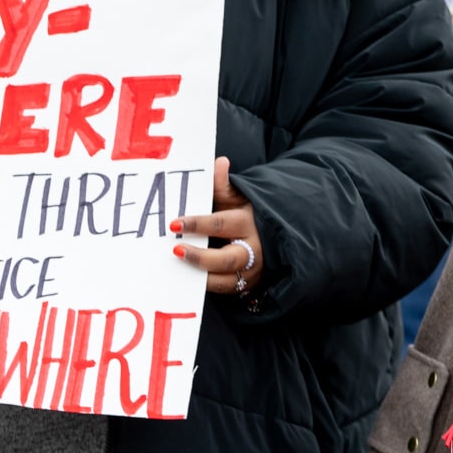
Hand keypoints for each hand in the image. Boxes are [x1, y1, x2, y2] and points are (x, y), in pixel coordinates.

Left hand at [171, 157, 266, 298]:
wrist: (278, 237)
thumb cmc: (250, 213)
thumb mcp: (240, 196)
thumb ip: (224, 184)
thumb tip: (218, 162)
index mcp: (249, 223)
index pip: (221, 224)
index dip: (197, 224)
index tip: (175, 223)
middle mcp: (254, 249)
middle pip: (226, 258)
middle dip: (199, 256)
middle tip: (175, 249)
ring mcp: (253, 271)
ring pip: (226, 280)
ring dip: (201, 276)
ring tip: (179, 268)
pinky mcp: (248, 286)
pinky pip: (225, 290)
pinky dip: (206, 287)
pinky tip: (187, 280)